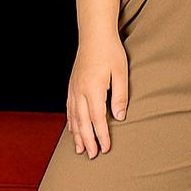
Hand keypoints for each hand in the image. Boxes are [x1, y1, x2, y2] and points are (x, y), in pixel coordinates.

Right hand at [66, 35, 128, 158]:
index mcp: (93, 88)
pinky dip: (70, 121)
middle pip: (82, 122)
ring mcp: (74, 88)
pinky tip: (72, 129)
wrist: (94, 34)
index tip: (106, 149)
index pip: (97, 118)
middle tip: (92, 156)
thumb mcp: (121, 72)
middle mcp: (80, 91)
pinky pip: (68, 108)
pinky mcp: (72, 84)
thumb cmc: (110, 51)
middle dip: (87, 140)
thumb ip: (120, 95)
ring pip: (73, 117)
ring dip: (76, 135)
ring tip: (79, 150)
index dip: (101, 135)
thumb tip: (120, 117)